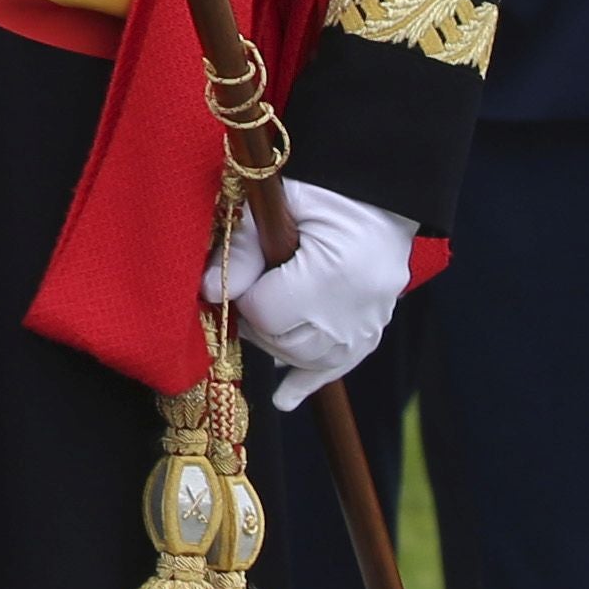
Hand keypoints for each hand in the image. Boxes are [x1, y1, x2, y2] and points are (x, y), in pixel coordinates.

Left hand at [205, 178, 410, 403]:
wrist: (382, 191)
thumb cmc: (324, 188)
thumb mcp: (279, 204)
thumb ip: (243, 248)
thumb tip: (207, 290)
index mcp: (335, 274)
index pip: (266, 312)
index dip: (240, 295)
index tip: (236, 273)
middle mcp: (358, 310)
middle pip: (285, 342)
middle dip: (257, 320)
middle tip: (246, 289)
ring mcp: (371, 325)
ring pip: (307, 359)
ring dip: (277, 343)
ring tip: (261, 318)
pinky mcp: (374, 330)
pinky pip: (339, 367)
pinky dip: (306, 381)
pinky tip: (283, 400)